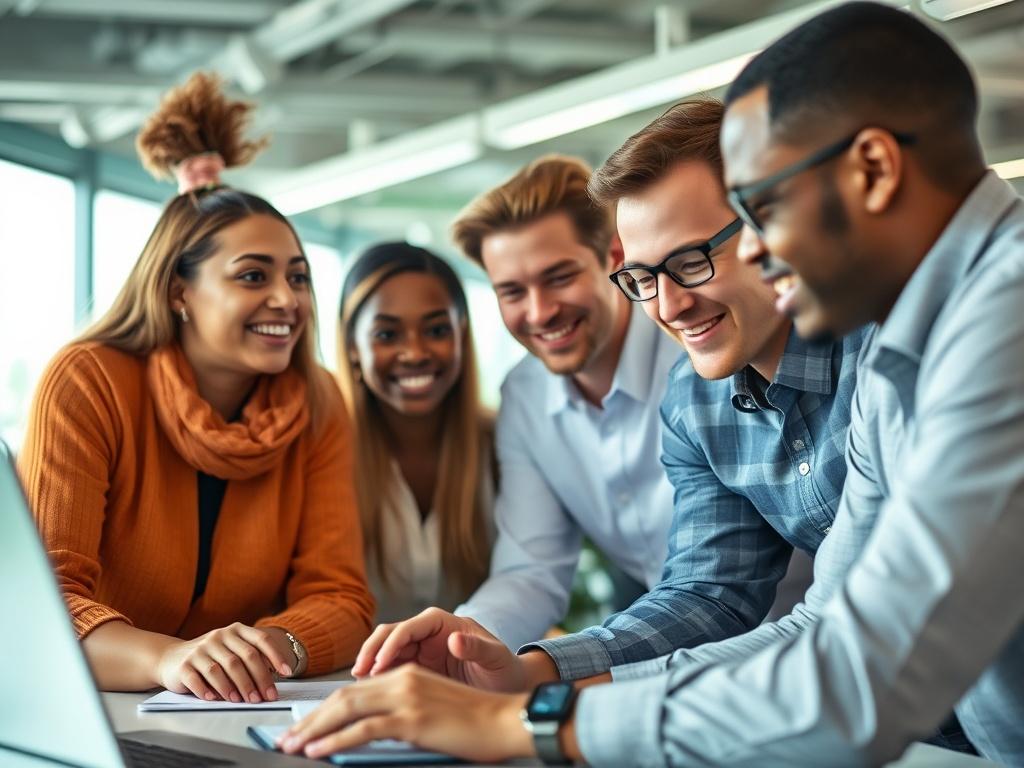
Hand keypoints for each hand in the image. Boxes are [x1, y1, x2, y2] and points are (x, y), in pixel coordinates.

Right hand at [155, 622, 294, 702]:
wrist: (172, 658)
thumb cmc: (211, 658)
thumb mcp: (232, 651)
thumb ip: (251, 659)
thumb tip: (273, 678)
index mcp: (236, 630)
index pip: (260, 640)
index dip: (276, 656)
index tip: (287, 673)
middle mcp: (219, 636)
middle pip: (244, 657)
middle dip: (258, 679)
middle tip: (265, 697)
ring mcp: (201, 649)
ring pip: (222, 669)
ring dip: (235, 687)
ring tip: (242, 701)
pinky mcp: (184, 664)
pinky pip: (199, 679)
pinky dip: (208, 690)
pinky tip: (215, 699)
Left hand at [279, 665, 532, 762]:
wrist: (506, 719)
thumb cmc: (475, 721)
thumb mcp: (432, 708)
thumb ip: (402, 710)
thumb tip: (371, 728)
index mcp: (407, 673)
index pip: (354, 690)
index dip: (323, 709)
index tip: (302, 728)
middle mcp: (403, 679)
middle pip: (343, 697)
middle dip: (310, 720)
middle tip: (286, 738)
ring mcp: (407, 697)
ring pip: (346, 709)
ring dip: (314, 729)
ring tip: (292, 745)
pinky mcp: (412, 719)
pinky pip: (363, 728)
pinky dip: (335, 739)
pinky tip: (318, 750)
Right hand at [352, 607, 528, 691]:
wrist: (508, 686)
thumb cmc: (504, 668)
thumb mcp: (496, 658)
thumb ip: (477, 648)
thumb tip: (454, 640)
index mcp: (442, 622)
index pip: (409, 628)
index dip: (391, 645)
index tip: (380, 666)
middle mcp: (427, 632)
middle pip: (390, 635)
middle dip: (372, 651)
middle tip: (360, 673)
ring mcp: (420, 650)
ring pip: (385, 650)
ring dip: (370, 664)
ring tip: (360, 684)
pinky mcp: (416, 668)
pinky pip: (391, 668)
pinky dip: (378, 677)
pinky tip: (371, 692)